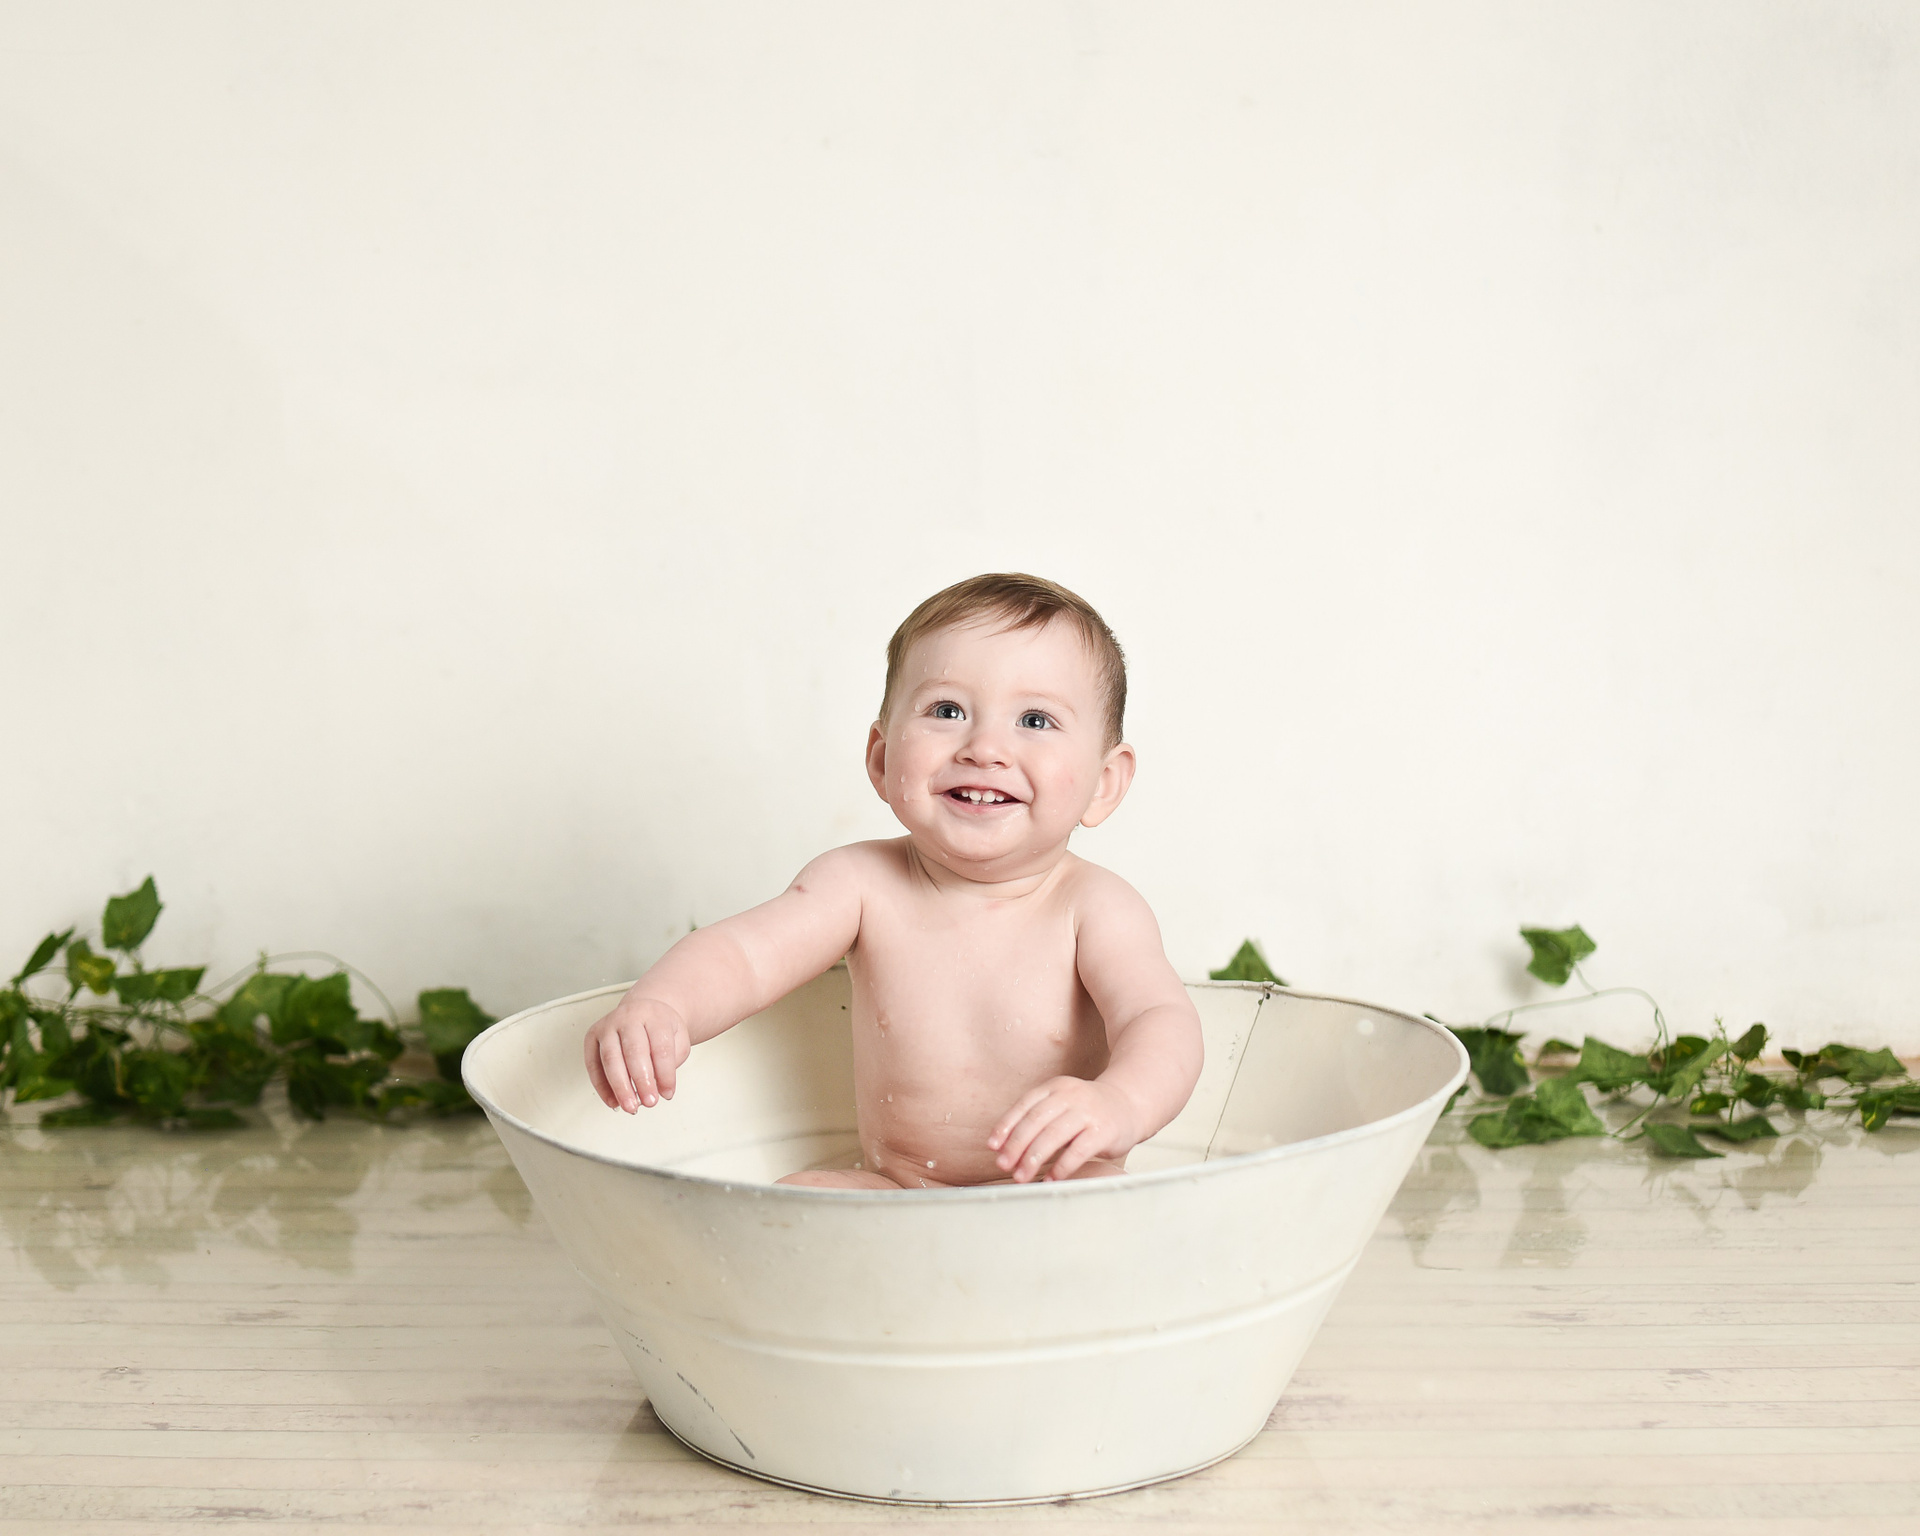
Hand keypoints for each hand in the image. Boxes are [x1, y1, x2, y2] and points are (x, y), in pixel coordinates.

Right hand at [584, 995, 690, 1111]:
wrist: (645, 1008)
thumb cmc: (661, 1028)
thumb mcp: (678, 1039)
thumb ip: (671, 1063)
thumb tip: (660, 1090)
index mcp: (654, 1015)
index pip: (660, 1047)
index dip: (665, 1074)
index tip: (668, 1093)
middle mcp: (628, 1017)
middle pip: (634, 1051)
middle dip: (642, 1081)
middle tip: (649, 1102)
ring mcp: (608, 1025)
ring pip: (610, 1058)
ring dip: (620, 1087)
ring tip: (630, 1107)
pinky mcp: (592, 1036)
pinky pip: (593, 1064)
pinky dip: (601, 1086)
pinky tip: (613, 1101)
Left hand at [988, 1076, 1140, 1181]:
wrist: (1129, 1105)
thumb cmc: (1087, 1111)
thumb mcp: (1061, 1105)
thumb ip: (1037, 1121)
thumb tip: (1003, 1148)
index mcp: (1055, 1087)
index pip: (1025, 1105)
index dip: (1006, 1126)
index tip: (992, 1146)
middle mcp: (1070, 1096)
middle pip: (1036, 1120)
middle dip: (1016, 1145)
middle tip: (1003, 1165)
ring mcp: (1088, 1112)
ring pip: (1054, 1135)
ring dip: (1033, 1158)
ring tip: (1020, 1176)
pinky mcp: (1104, 1131)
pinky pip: (1078, 1150)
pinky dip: (1062, 1166)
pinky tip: (1051, 1178)